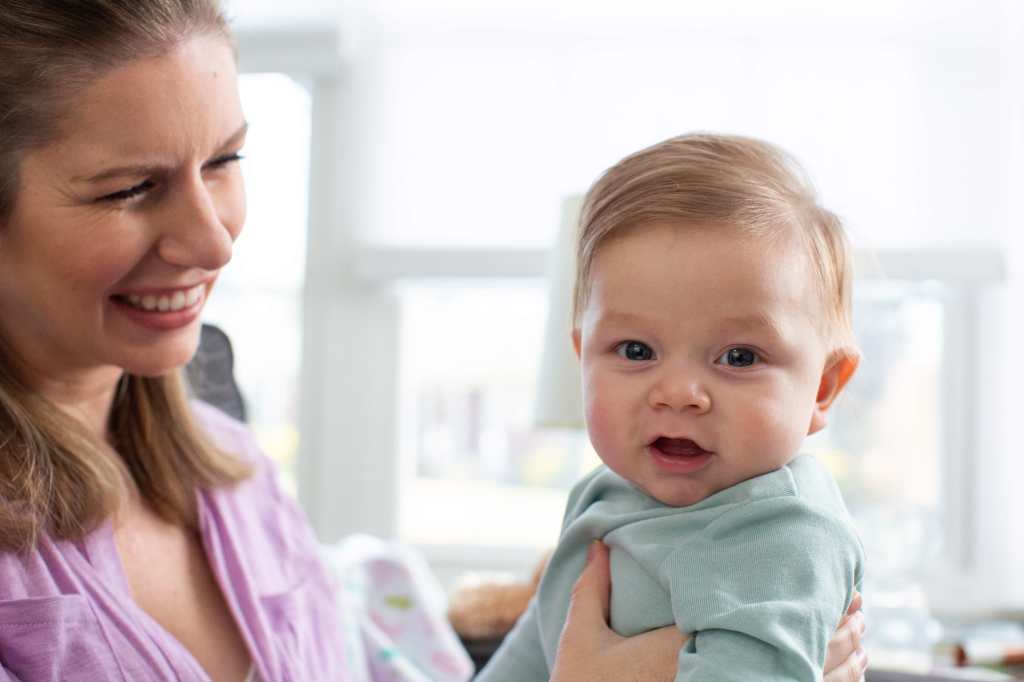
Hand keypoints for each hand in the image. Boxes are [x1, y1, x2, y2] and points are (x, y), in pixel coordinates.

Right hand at [551, 541, 868, 681]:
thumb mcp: (581, 636)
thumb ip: (593, 588)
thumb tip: (599, 541)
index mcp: (685, 648)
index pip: (757, 623)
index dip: (799, 606)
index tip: (828, 585)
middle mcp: (716, 678)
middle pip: (791, 653)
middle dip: (832, 631)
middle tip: (858, 606)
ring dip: (835, 664)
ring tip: (860, 642)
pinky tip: (834, 681)